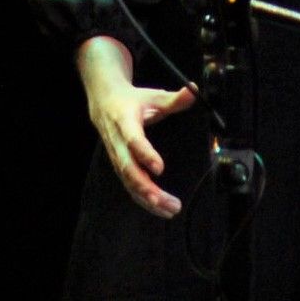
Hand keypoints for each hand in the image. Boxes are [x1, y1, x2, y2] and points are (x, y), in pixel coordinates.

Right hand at [77, 37, 197, 217]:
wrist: (104, 102)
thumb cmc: (132, 100)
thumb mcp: (153, 96)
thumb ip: (174, 98)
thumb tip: (195, 90)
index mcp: (125, 121)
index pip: (133, 140)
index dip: (145, 154)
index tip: (160, 168)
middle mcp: (117, 142)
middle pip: (129, 169)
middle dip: (147, 188)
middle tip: (169, 202)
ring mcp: (116, 156)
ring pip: (128, 182)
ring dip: (148, 199)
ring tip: (170, 210)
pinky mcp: (118, 166)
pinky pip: (129, 186)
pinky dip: (143, 200)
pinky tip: (160, 209)